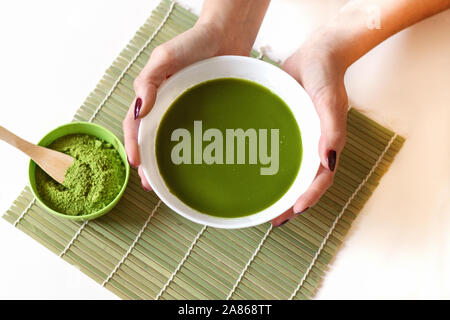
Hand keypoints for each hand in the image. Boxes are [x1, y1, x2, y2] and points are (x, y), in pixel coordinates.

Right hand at [123, 17, 258, 190]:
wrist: (226, 37)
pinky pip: (194, 135)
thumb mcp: (165, 57)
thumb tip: (139, 110)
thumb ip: (149, 80)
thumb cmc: (193, 43)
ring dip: (165, 163)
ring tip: (167, 183)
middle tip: (150, 184)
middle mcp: (165, 106)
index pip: (135, 124)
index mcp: (151, 95)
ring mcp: (185, 111)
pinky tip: (194, 166)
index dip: (133, 144)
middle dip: (147, 163)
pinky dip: (190, 152)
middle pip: (150, 139)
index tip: (136, 163)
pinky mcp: (204, 114)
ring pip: (170, 142)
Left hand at [271, 33, 348, 225]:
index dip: (309, 197)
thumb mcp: (330, 100)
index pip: (320, 179)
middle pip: (303, 181)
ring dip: (280, 189)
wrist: (318, 53)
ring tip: (262, 205)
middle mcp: (314, 144)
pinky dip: (271, 166)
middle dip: (290, 202)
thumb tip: (328, 161)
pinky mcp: (288, 126)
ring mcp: (300, 136)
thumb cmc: (326, 75)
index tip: (293, 212)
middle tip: (273, 219)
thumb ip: (332, 129)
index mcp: (327, 143)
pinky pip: (280, 151)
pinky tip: (254, 170)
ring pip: (291, 171)